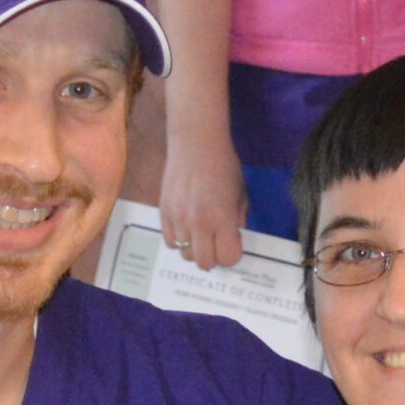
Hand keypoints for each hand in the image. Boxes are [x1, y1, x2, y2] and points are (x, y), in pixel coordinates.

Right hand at [158, 121, 246, 270]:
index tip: (232, 242)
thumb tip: (232, 242)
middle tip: (216, 243)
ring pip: (185, 255)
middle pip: (204, 263)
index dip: (232, 254)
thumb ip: (237, 221)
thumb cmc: (224, 166)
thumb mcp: (240, 194)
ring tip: (200, 233)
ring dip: (195, 249)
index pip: (227, 258)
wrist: (195, 142)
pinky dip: (180, 240)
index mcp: (223, 218)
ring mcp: (179, 219)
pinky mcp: (164, 213)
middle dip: (213, 257)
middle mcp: (199, 223)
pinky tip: (186, 226)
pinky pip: (171, 242)